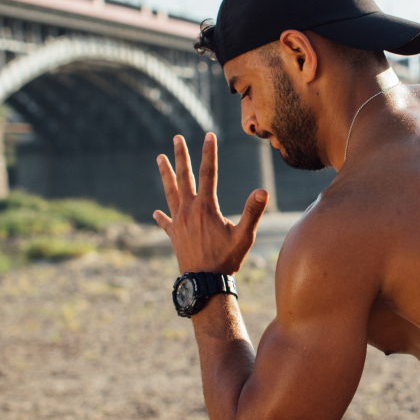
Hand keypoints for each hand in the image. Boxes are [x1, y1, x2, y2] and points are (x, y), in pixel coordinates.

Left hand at [154, 133, 268, 273]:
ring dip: (166, 174)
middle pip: (184, 177)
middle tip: (176, 138)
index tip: (209, 135)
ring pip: (170, 193)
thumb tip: (263, 191)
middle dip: (181, 156)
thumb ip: (253, 212)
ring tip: (159, 159)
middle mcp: (188, 211)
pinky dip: (162, 215)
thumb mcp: (245, 236)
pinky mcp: (174, 235)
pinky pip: (166, 221)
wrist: (205, 283)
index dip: (209, 153)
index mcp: (206, 207)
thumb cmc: (227, 259)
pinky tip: (156, 212)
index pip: (208, 173)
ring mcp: (179, 222)